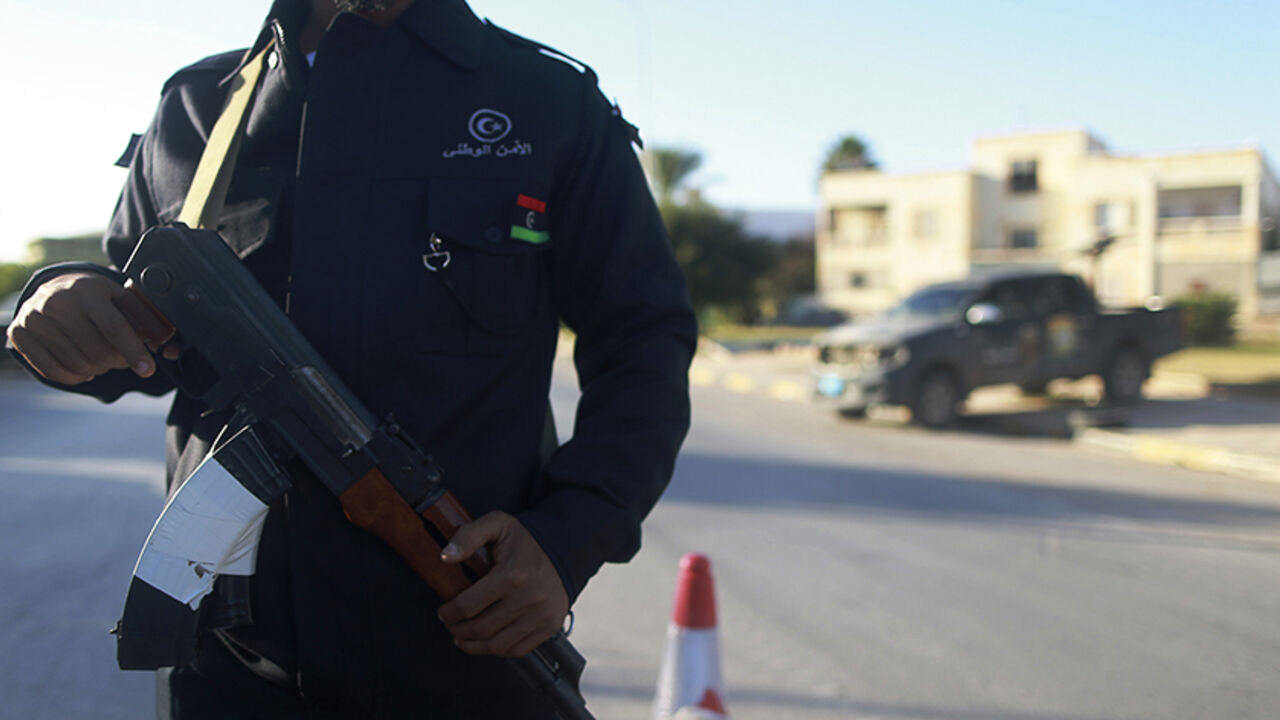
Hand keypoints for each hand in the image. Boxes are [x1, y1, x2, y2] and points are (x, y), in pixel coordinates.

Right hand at [7, 272, 168, 384]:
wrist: (52, 287)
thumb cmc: (96, 297)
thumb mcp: (120, 298)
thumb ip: (146, 319)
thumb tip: (172, 348)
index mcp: (88, 290)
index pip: (114, 327)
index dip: (134, 351)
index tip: (148, 370)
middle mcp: (58, 302)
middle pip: (98, 351)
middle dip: (119, 361)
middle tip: (123, 358)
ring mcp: (35, 319)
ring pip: (79, 364)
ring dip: (99, 369)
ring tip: (104, 359)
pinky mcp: (20, 335)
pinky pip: (55, 371)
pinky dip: (76, 375)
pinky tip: (85, 367)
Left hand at [437, 511, 568, 657]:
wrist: (562, 549)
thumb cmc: (524, 540)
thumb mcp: (496, 524)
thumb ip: (467, 536)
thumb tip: (445, 556)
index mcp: (512, 575)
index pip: (468, 606)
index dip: (448, 613)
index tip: (443, 612)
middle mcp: (529, 598)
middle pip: (480, 628)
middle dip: (457, 630)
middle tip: (451, 625)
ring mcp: (541, 615)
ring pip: (497, 644)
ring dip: (473, 645)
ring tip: (463, 638)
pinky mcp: (550, 626)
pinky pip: (517, 650)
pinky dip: (497, 650)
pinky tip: (487, 642)